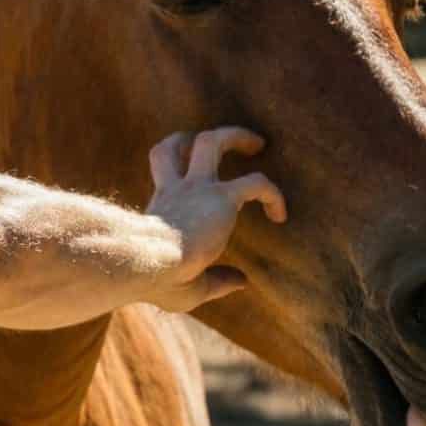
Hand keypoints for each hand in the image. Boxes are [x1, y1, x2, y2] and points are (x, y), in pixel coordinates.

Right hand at [142, 127, 286, 312]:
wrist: (145, 266)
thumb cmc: (156, 281)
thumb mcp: (186, 288)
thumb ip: (215, 282)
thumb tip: (241, 281)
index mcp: (162, 206)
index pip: (166, 168)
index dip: (180, 161)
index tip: (198, 180)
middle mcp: (177, 189)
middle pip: (184, 143)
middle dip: (207, 137)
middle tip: (233, 143)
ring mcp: (197, 188)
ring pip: (214, 141)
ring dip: (237, 136)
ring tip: (258, 144)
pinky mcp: (221, 197)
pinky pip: (256, 182)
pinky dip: (273, 194)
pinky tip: (280, 216)